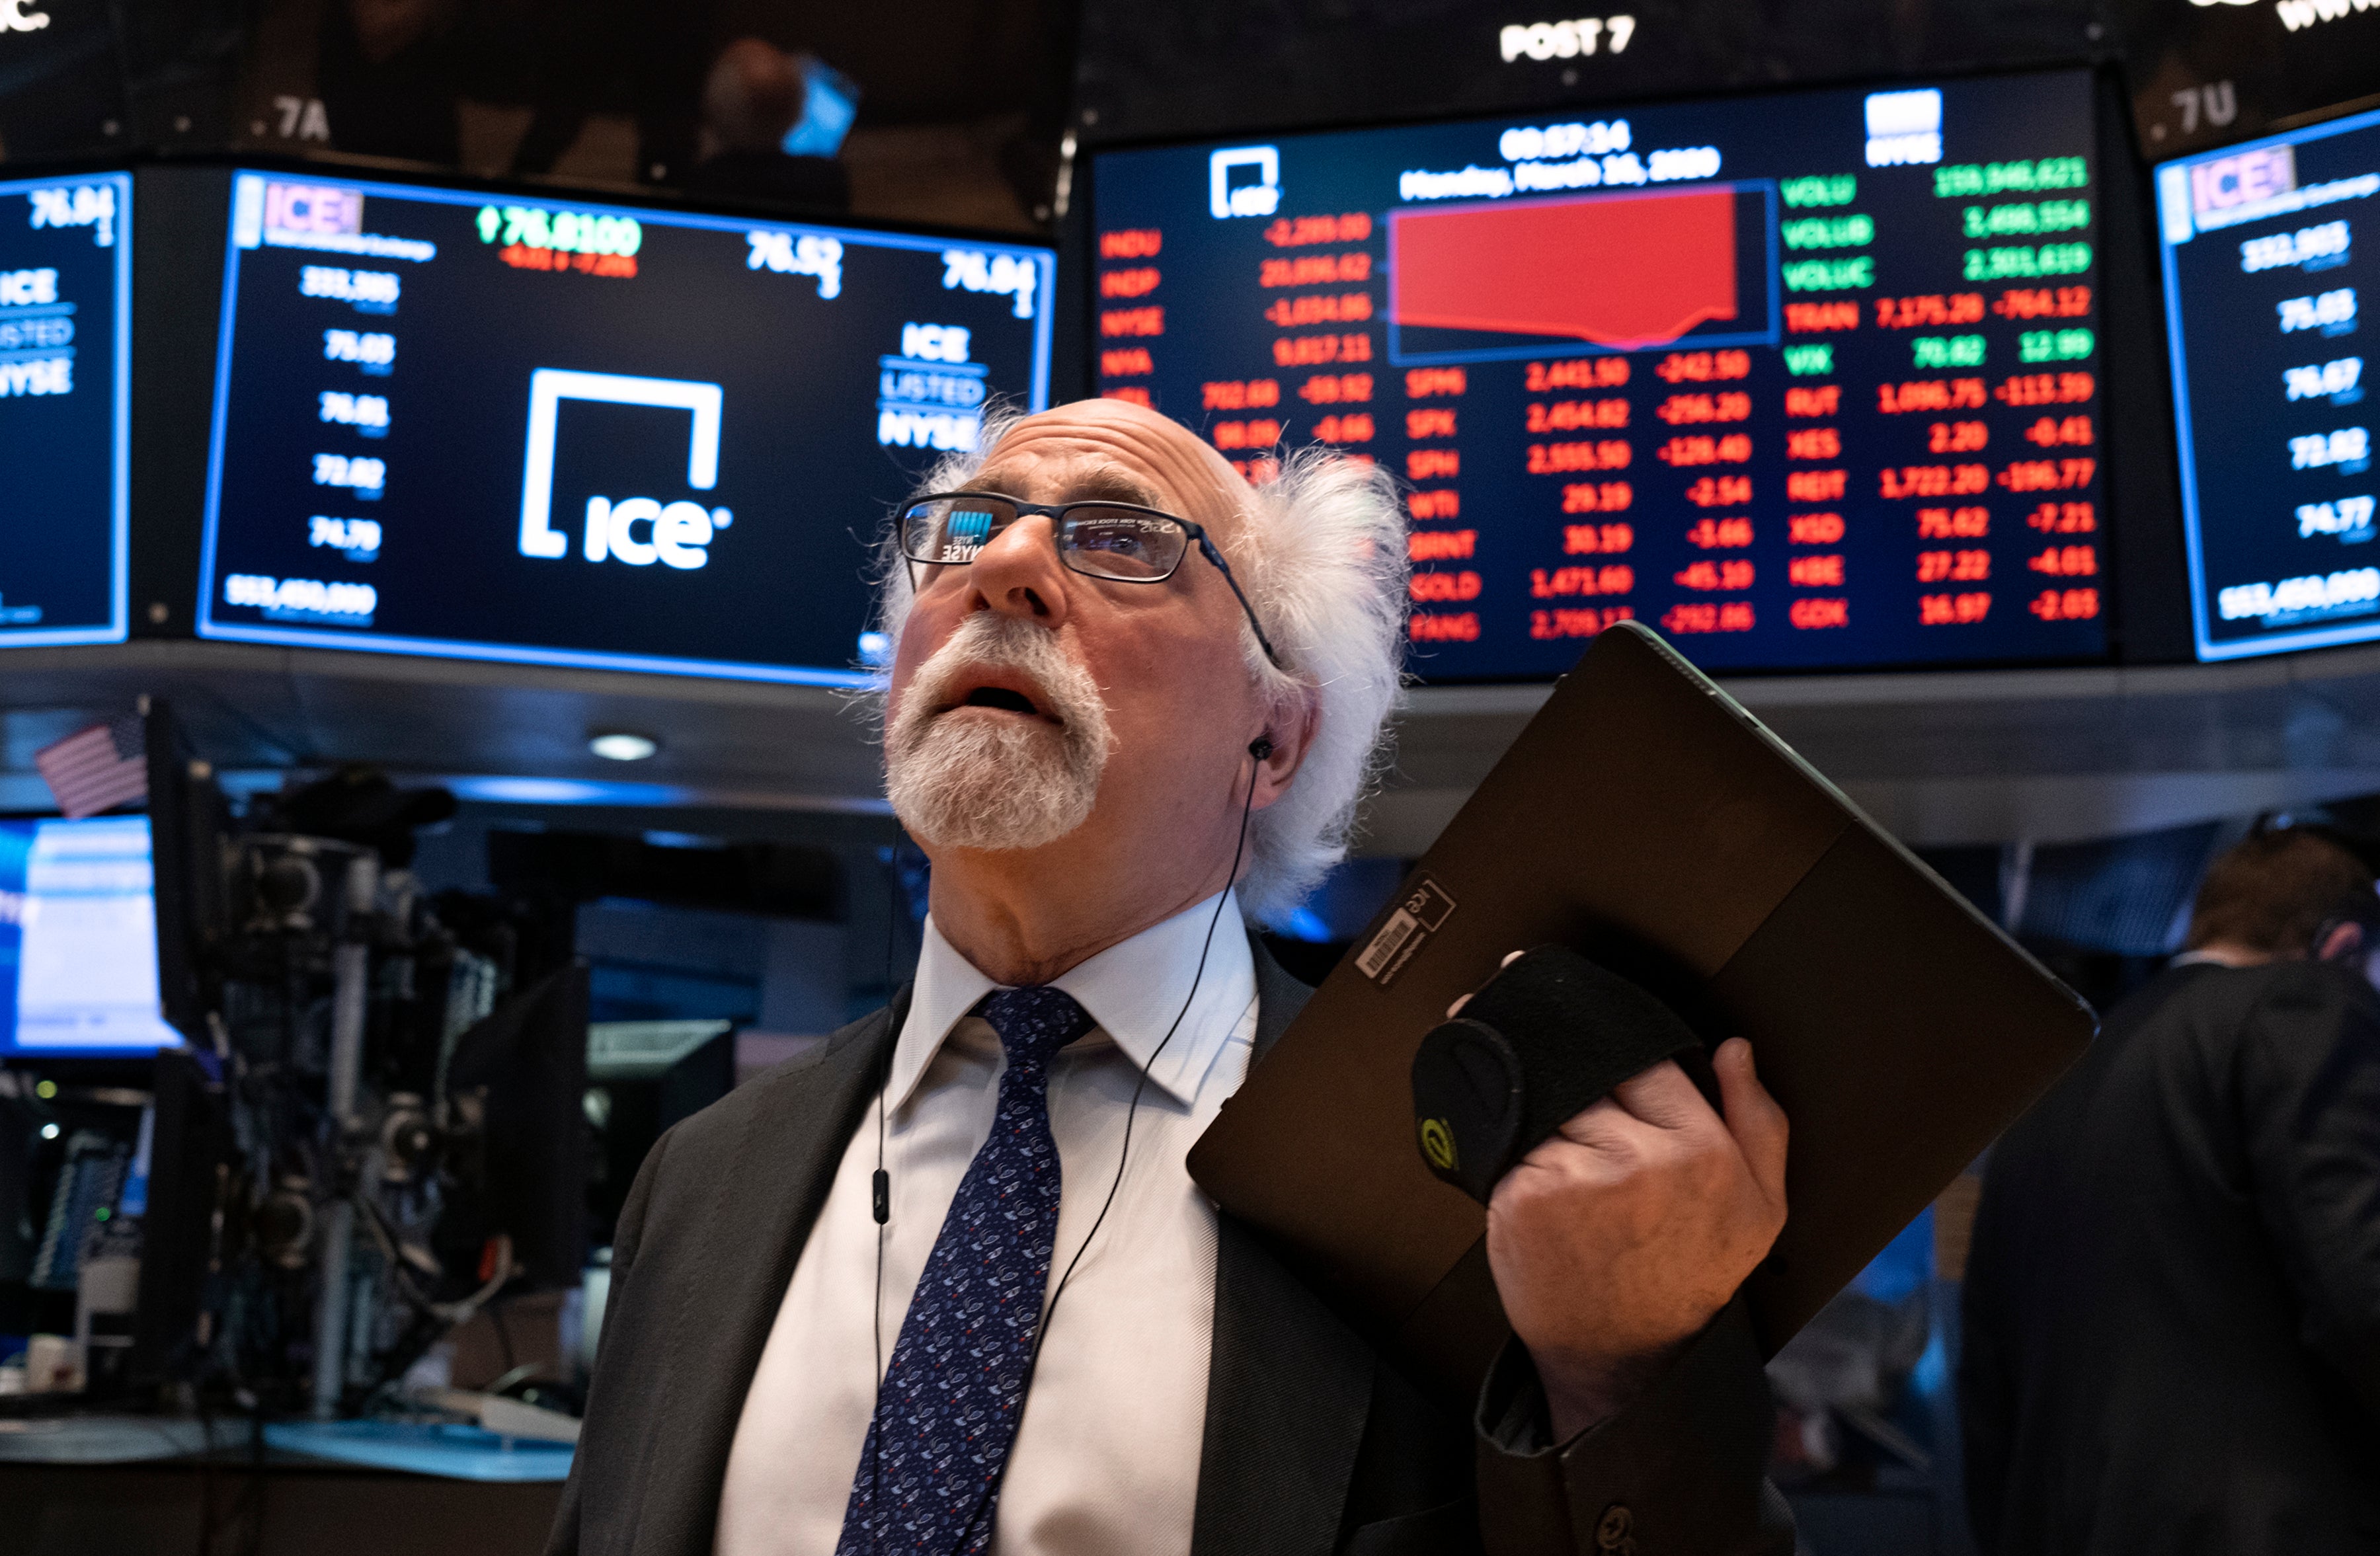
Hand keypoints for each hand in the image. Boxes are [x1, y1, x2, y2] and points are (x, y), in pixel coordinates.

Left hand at [1484, 1037, 1787, 1439]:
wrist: (1628, 1360)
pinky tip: (1528, 1168)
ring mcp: (1576, 1176)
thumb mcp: (1761, 1208)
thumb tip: (1736, 1049)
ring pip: (1544, 1101)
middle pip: (1588, 1071)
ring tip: (1538, 1115)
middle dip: (1565, 1059)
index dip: (1615, 1043)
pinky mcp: (1522, 1197)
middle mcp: (1640, 1160)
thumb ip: (1759, 1121)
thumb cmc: (1690, 1277)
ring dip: (1534, 1102)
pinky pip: (1510, 1142)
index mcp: (1703, 1150)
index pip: (1647, 1057)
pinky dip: (1511, 1146)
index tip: (1589, 1031)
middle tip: (1549, 1057)